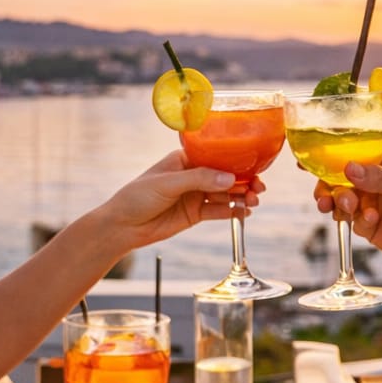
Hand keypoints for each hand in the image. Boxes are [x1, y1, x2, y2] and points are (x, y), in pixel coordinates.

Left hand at [105, 150, 250, 247]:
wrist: (123, 227)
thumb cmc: (137, 197)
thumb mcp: (168, 184)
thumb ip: (199, 180)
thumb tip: (230, 179)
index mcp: (185, 160)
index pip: (216, 156)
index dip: (236, 161)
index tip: (253, 167)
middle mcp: (193, 175)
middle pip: (225, 176)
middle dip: (244, 181)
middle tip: (258, 188)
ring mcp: (195, 195)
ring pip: (225, 194)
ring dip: (241, 197)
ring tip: (253, 202)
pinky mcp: (196, 214)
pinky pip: (219, 211)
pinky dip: (233, 212)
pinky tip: (244, 213)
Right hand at [312, 146, 381, 266]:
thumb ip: (380, 177)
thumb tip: (349, 168)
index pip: (354, 149)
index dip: (331, 152)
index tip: (308, 157)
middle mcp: (375, 178)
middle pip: (339, 176)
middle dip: (328, 184)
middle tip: (326, 194)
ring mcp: (370, 201)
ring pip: (340, 198)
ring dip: (337, 202)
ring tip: (346, 207)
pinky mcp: (368, 225)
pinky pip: (351, 220)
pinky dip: (356, 220)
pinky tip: (371, 221)